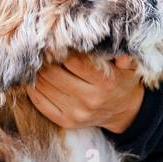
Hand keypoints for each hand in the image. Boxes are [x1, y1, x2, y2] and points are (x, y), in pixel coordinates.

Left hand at [26, 53, 145, 132]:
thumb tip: (119, 48)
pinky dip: (32, 88)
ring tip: (36, 60)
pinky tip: (34, 76)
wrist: (124, 112)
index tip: (56, 39)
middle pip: (53, 74)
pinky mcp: (65, 122)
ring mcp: (76, 113)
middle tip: (40, 47)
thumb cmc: (122, 80)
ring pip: (43, 87)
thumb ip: (124, 55)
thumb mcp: (130, 66)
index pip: (74, 62)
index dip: (61, 48)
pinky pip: (39, 103)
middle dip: (44, 58)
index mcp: (105, 83)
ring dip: (36, 71)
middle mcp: (90, 100)